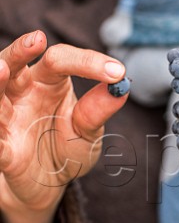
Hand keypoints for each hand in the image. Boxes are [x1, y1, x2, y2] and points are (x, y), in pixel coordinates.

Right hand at [0, 31, 127, 222]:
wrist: (50, 183)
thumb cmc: (68, 148)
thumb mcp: (88, 130)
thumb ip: (99, 110)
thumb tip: (122, 87)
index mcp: (48, 82)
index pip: (61, 60)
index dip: (87, 62)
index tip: (117, 71)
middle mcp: (24, 92)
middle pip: (16, 63)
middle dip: (22, 50)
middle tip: (37, 40)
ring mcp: (8, 117)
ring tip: (2, 69)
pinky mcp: (2, 147)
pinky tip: (0, 128)